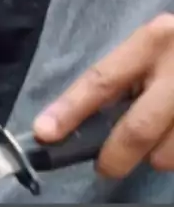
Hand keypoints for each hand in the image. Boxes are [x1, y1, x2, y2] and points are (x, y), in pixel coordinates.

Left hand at [33, 14, 173, 178]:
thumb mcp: (153, 48)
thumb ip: (123, 80)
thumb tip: (76, 123)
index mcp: (153, 40)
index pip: (102, 80)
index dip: (70, 109)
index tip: (44, 133)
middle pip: (137, 128)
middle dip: (114, 157)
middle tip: (105, 166)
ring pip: (167, 153)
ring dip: (156, 157)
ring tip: (161, 138)